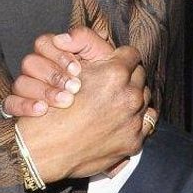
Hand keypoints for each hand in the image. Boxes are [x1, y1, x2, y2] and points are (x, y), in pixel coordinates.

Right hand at [4, 27, 114, 116]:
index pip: (43, 43)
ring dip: (44, 91)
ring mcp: (26, 88)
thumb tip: (62, 38)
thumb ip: (85, 39)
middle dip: (54, 76)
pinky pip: (10, 104)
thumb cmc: (103, 82)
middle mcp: (37, 69)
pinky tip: (42, 110)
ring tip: (65, 101)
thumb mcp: (101, 56)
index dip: (58, 55)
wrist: (104, 114)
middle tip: (74, 88)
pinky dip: (25, 106)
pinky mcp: (19, 107)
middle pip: (30, 62)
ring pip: (21, 83)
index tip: (77, 70)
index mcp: (54, 54)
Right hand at [15, 46, 149, 180]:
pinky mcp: (134, 141)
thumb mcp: (69, 70)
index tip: (116, 62)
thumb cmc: (53, 109)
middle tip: (114, 83)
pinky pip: (146, 122)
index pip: (131, 54)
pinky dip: (136, 119)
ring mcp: (133, 120)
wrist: (46, 149)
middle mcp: (129, 96)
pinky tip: (121, 119)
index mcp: (114, 74)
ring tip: (116, 101)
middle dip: (128, 77)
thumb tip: (105, 44)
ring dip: (132, 97)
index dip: (121, 57)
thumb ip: (90, 50)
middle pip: (139, 76)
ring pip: (144, 98)